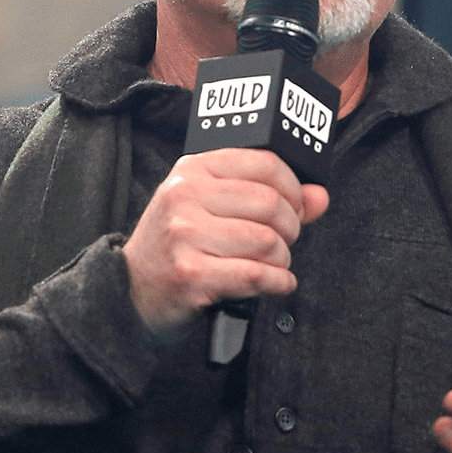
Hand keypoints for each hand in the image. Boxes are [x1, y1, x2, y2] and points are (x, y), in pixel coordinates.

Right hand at [123, 149, 329, 334]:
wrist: (130, 289)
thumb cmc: (179, 244)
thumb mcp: (212, 206)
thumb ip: (270, 195)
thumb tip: (321, 196)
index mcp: (193, 169)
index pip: (265, 163)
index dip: (294, 188)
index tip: (297, 207)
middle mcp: (185, 196)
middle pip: (272, 204)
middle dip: (292, 228)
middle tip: (284, 241)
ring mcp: (185, 235)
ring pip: (268, 242)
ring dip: (283, 260)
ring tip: (273, 264)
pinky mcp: (191, 275)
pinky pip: (257, 275)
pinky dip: (279, 283)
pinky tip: (277, 283)